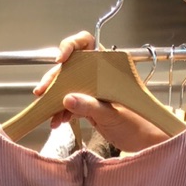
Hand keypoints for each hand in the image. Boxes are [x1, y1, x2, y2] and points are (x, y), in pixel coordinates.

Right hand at [33, 31, 168, 152]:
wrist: (143, 142)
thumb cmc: (138, 125)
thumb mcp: (113, 115)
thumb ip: (91, 106)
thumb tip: (67, 99)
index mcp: (108, 66)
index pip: (87, 43)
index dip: (71, 46)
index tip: (60, 60)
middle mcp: (98, 73)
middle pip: (70, 67)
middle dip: (54, 78)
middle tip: (43, 91)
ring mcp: (92, 89)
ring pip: (67, 86)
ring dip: (54, 98)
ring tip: (48, 113)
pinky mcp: (87, 105)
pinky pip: (69, 103)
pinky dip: (61, 112)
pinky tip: (57, 122)